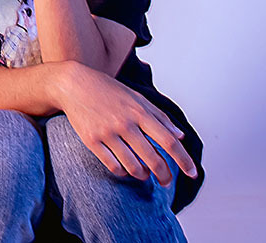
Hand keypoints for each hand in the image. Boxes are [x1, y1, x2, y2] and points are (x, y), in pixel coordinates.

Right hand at [55, 61, 196, 184]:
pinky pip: (113, 166)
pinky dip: (123, 172)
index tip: (193, 173)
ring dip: (143, 175)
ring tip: (144, 174)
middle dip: (165, 175)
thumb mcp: (135, 97)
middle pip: (153, 159)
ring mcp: (108, 133)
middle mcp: (125, 123)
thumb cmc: (106, 89)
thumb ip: (159, 116)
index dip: (184, 159)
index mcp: (139, 111)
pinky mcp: (92, 141)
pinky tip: (125, 169)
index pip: (168, 141)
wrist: (73, 84)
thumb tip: (180, 136)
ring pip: (133, 167)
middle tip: (166, 181)